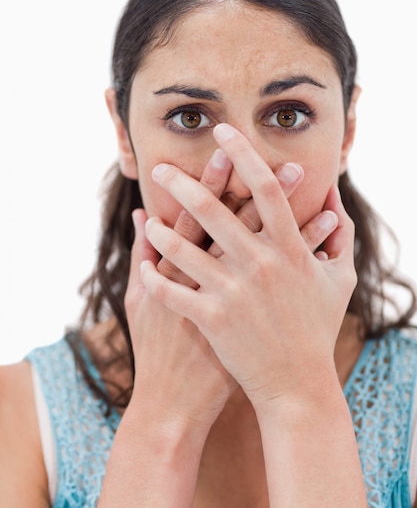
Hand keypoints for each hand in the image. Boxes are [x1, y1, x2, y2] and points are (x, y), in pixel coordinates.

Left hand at [140, 124, 355, 408]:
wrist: (299, 385)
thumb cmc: (318, 326)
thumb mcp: (340, 277)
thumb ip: (340, 232)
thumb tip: (334, 195)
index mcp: (290, 249)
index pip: (266, 189)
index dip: (244, 155)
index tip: (222, 132)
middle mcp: (261, 265)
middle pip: (215, 211)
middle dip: (183, 184)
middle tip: (159, 168)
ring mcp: (234, 293)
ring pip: (185, 250)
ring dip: (162, 231)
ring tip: (150, 218)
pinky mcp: (213, 320)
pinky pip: (173, 292)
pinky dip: (154, 277)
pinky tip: (143, 266)